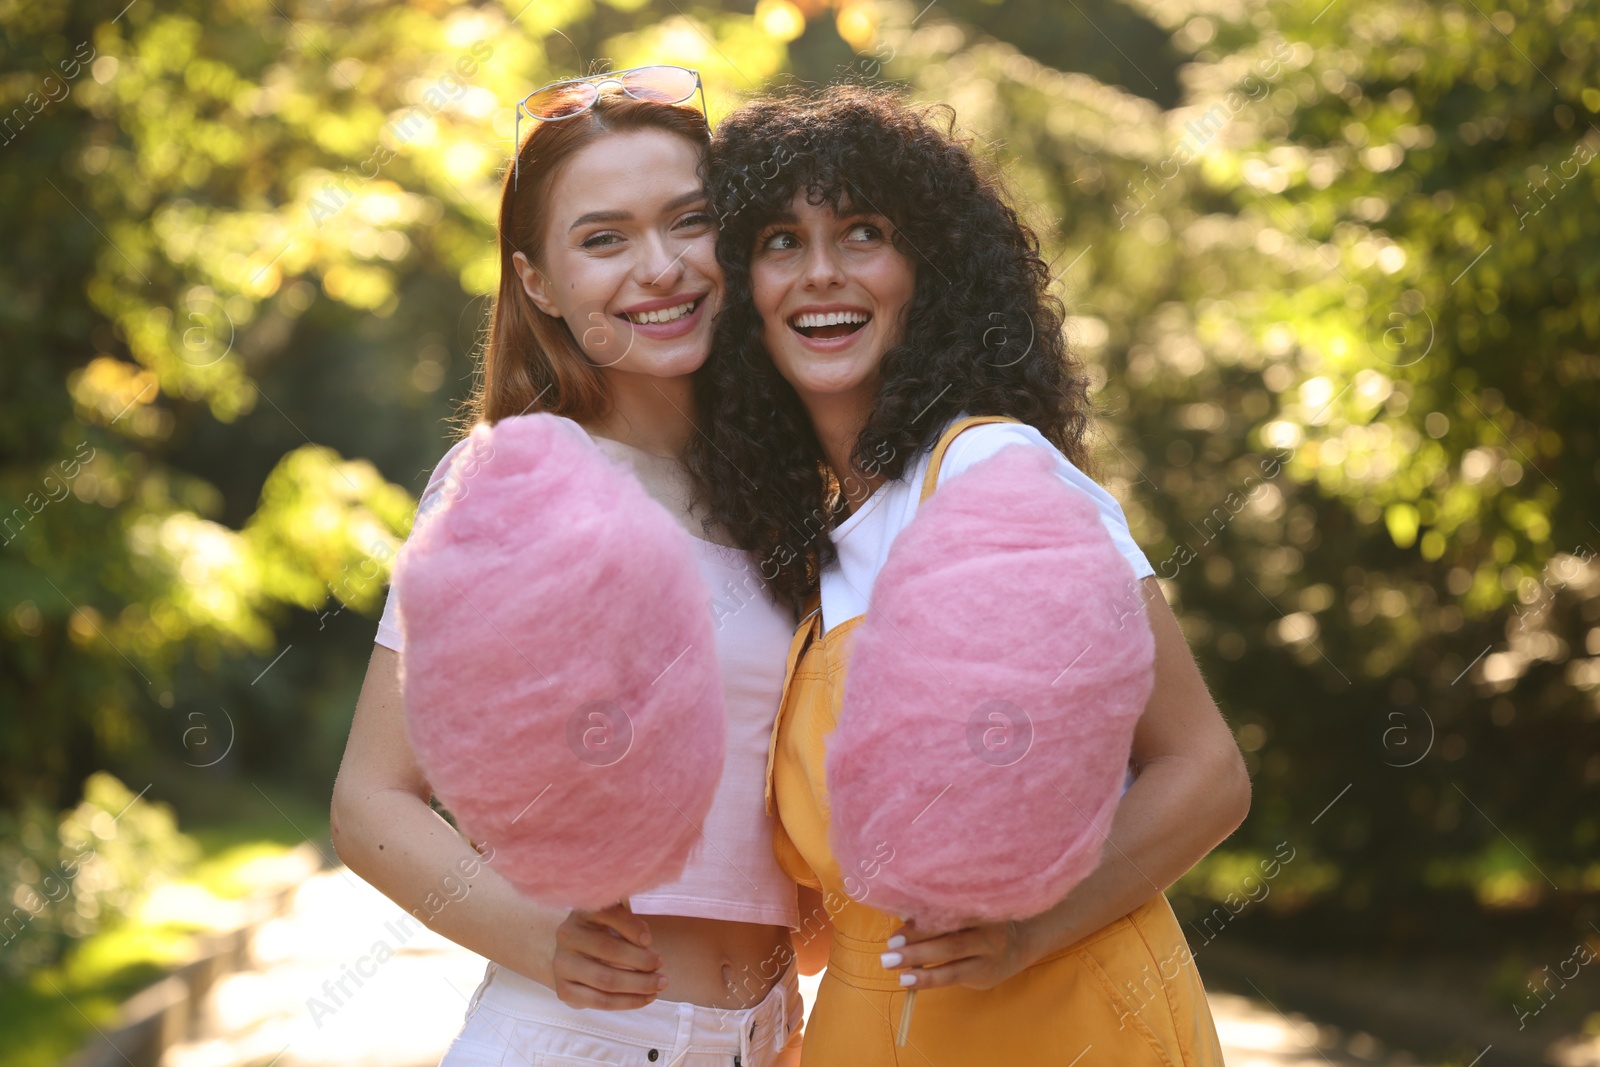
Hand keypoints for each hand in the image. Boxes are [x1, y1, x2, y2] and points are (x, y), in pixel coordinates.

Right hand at [551, 903, 666, 1008]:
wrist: (575, 956)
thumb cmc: (603, 933)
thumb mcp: (616, 920)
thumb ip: (630, 924)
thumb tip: (645, 943)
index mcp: (581, 911)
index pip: (608, 914)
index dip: (632, 927)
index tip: (650, 941)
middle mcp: (567, 935)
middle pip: (609, 950)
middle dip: (641, 960)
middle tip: (661, 964)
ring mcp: (561, 964)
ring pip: (606, 979)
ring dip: (639, 984)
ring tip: (659, 984)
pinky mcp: (563, 990)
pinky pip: (600, 1001)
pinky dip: (628, 1001)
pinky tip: (646, 998)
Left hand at [877, 916, 1033, 990]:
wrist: (1017, 945)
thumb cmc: (976, 923)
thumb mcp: (964, 911)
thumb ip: (938, 912)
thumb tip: (900, 914)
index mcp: (978, 907)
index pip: (949, 912)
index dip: (922, 920)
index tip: (898, 925)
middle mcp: (988, 929)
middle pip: (951, 937)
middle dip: (917, 943)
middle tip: (889, 950)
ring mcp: (989, 953)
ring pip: (953, 958)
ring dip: (920, 963)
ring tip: (893, 967)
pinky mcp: (985, 974)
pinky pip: (954, 977)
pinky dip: (929, 979)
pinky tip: (909, 980)